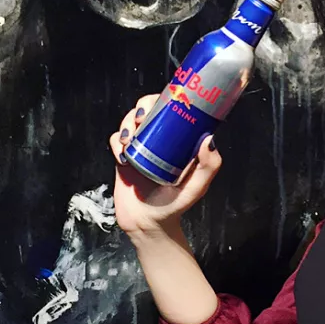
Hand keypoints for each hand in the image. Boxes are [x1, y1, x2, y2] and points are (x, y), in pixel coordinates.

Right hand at [109, 94, 223, 235]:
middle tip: (141, 117)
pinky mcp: (123, 158)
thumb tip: (209, 139)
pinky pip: (115, 141)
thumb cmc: (175, 205)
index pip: (172, 111)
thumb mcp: (197, 187)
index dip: (167, 99)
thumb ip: (208, 167)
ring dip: (126, 123)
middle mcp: (158, 140)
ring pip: (129, 122)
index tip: (166, 99)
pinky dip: (116, 142)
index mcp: (177, 141)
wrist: (149, 224)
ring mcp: (139, 147)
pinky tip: (123, 154)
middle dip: (142, 106)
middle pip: (147, 110)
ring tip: (129, 137)